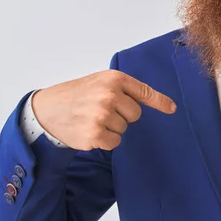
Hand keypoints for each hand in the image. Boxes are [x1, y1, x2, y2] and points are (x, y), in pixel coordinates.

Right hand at [32, 70, 176, 150]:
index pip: (144, 92)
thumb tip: (153, 101)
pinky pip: (115, 142)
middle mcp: (109, 95)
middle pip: (136, 115)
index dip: (160, 102)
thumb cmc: (78, 94)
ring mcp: (102, 115)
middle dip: (123, 115)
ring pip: (124, 129)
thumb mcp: (102, 81)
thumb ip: (125, 89)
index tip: (172, 109)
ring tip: (92, 118)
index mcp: (114, 79)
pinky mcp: (95, 134)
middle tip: (102, 110)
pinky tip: (90, 130)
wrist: (47, 109)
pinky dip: (105, 140)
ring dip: (112, 127)